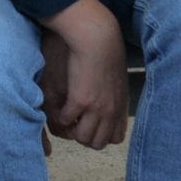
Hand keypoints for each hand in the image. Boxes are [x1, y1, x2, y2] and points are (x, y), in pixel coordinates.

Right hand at [39, 0, 127, 150]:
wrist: (98, 38)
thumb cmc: (106, 52)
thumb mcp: (117, 80)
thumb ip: (114, 98)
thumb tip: (108, 107)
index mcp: (120, 107)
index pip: (114, 138)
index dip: (100, 134)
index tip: (90, 123)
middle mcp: (110, 112)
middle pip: (97, 143)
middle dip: (84, 136)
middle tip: (75, 122)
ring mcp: (96, 109)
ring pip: (81, 138)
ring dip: (71, 130)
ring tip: (66, 116)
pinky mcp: (79, 101)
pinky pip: (65, 121)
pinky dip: (60, 117)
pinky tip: (60, 105)